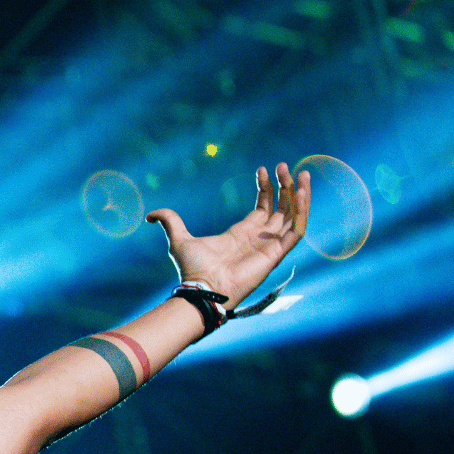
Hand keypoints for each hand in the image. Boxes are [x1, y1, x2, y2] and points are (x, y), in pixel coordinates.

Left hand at [146, 162, 309, 302]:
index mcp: (241, 233)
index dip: (266, 188)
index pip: (263, 207)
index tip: (264, 169)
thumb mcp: (179, 239)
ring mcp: (269, 246)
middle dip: (285, 187)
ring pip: (293, 217)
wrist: (201, 287)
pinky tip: (302, 193)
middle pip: (281, 209)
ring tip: (302, 174)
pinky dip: (303, 212)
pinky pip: (297, 230)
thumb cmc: (193, 269)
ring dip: (299, 196)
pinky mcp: (276, 254)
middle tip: (284, 166)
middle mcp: (259, 238)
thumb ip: (170, 221)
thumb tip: (151, 214)